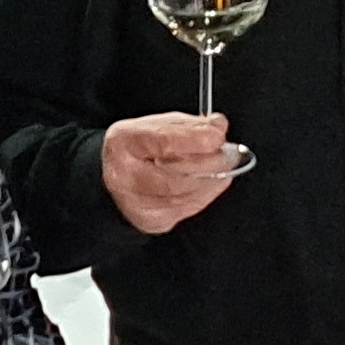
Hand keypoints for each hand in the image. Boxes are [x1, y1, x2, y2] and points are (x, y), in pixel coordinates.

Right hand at [102, 113, 237, 236]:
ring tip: (223, 166)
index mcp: (124, 142)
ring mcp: (136, 203)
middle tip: (229, 154)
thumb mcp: (158, 124)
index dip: (196, 138)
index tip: (218, 134)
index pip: (163, 141)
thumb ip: (189, 125)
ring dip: (212, 180)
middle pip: (178, 175)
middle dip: (211, 163)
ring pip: (186, 194)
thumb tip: (217, 126)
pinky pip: (188, 207)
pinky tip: (210, 182)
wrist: (115, 174)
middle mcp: (124, 176)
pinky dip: (206, 193)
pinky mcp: (150, 220)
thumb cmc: (141, 147)